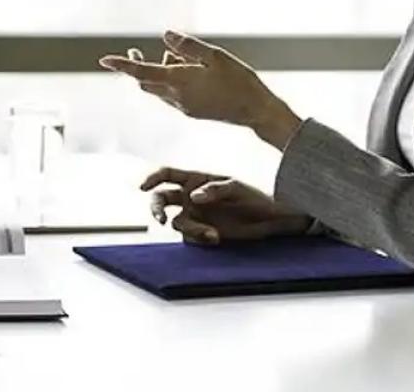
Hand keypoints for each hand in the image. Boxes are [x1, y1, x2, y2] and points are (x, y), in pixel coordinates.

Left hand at [99, 31, 301, 148]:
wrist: (256, 112)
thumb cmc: (239, 81)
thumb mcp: (215, 56)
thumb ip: (188, 47)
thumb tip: (165, 36)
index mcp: (179, 82)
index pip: (142, 72)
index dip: (123, 64)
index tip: (104, 60)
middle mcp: (176, 97)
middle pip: (145, 82)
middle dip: (138, 67)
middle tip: (136, 51)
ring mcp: (183, 107)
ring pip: (158, 89)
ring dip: (159, 72)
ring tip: (177, 56)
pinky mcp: (192, 111)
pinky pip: (171, 96)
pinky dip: (171, 81)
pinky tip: (189, 70)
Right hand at [142, 166, 311, 244]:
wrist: (269, 221)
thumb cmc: (254, 197)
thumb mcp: (236, 188)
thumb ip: (213, 189)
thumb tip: (193, 196)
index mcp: (195, 179)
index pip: (166, 174)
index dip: (152, 179)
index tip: (143, 187)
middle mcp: (190, 197)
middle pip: (161, 199)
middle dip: (156, 209)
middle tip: (161, 220)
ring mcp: (195, 215)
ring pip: (177, 222)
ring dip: (190, 229)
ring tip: (211, 234)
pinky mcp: (202, 233)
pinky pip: (189, 237)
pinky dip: (199, 238)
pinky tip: (216, 238)